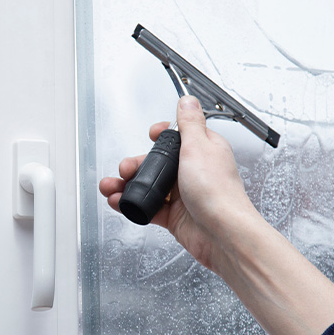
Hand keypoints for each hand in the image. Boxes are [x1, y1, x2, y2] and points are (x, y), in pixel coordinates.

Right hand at [99, 96, 256, 273]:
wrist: (221, 233)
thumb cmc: (217, 192)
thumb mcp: (199, 147)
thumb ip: (190, 123)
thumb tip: (188, 101)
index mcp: (205, 150)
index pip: (180, 137)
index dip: (163, 135)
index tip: (152, 135)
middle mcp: (194, 171)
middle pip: (159, 163)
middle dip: (137, 164)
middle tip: (125, 168)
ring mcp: (184, 194)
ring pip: (151, 185)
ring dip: (128, 185)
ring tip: (112, 187)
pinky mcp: (176, 215)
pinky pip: (149, 206)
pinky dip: (133, 205)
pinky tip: (121, 203)